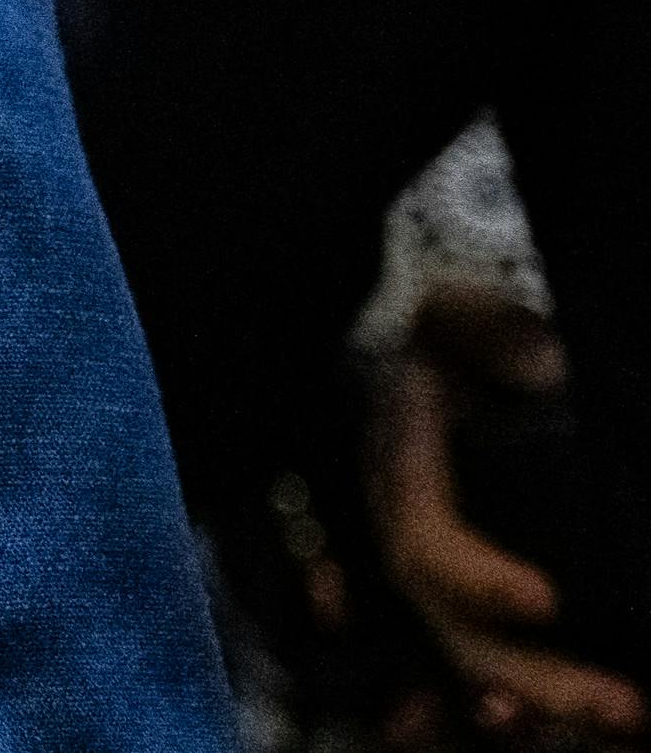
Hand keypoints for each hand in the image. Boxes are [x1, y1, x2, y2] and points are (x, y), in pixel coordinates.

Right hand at [378, 307, 648, 743]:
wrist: (453, 358)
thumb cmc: (458, 337)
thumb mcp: (463, 317)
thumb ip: (489, 331)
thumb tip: (536, 361)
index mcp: (401, 471)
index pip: (423, 542)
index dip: (475, 579)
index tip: (545, 599)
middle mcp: (415, 537)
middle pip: (457, 631)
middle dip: (538, 677)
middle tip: (625, 707)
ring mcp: (446, 577)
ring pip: (483, 661)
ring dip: (552, 702)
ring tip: (629, 719)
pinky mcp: (483, 599)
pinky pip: (500, 662)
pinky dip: (540, 701)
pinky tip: (605, 723)